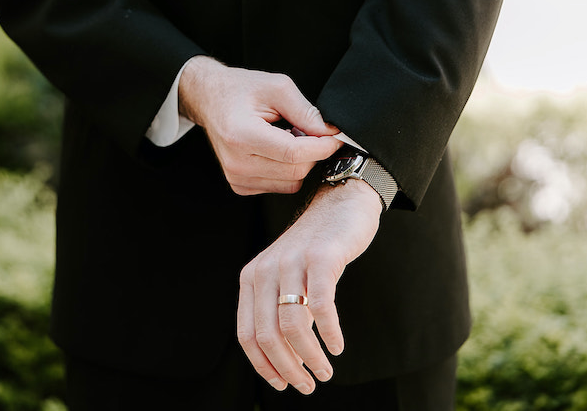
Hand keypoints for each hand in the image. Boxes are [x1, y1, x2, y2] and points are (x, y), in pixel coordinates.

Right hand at [178, 57, 341, 194]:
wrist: (210, 99)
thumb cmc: (239, 89)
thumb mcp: (277, 87)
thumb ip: (305, 111)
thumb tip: (329, 132)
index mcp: (242, 135)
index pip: (294, 153)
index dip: (322, 146)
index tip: (336, 136)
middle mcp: (237, 162)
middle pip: (296, 170)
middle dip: (313, 151)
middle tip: (309, 129)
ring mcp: (237, 177)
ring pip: (291, 182)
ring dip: (300, 161)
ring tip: (288, 136)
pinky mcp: (240, 185)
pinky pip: (280, 186)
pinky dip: (288, 169)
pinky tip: (278, 149)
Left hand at [237, 179, 381, 394]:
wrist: (340, 203)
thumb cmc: (315, 248)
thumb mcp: (284, 275)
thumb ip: (276, 308)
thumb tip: (281, 361)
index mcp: (251, 277)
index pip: (247, 335)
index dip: (264, 366)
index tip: (283, 384)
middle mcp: (266, 269)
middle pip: (268, 335)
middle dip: (288, 369)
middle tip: (308, 384)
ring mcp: (292, 261)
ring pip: (293, 326)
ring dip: (310, 358)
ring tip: (325, 370)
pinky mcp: (320, 258)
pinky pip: (321, 306)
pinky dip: (329, 333)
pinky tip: (337, 345)